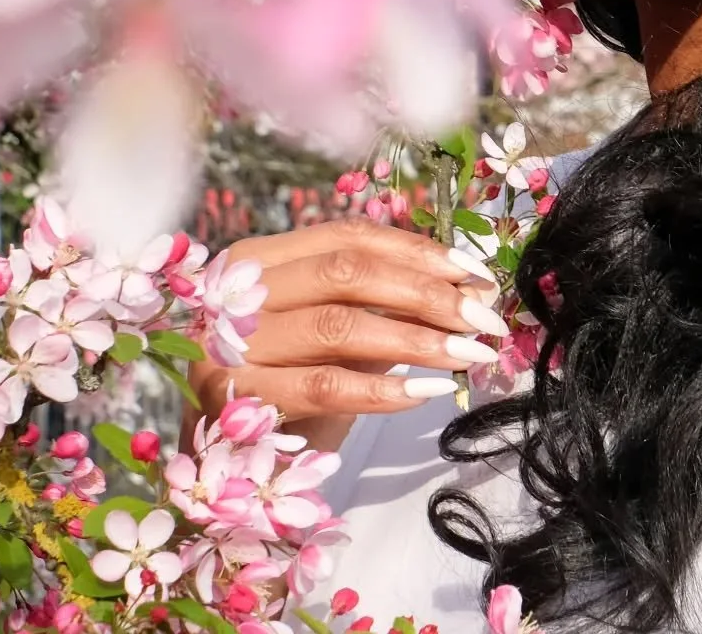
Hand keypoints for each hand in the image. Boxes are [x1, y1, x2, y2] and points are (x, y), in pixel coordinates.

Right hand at [185, 218, 507, 453]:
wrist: (218, 464)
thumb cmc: (285, 384)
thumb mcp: (331, 333)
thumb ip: (384, 304)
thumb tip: (469, 290)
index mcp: (260, 257)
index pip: (350, 237)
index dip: (420, 251)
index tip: (477, 273)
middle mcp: (236, 291)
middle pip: (348, 272)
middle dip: (427, 293)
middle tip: (483, 319)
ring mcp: (228, 345)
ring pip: (339, 324)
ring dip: (417, 339)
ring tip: (469, 355)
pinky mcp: (233, 402)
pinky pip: (323, 386)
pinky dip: (382, 389)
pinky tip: (426, 392)